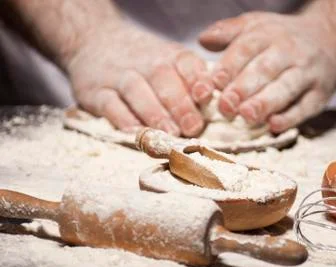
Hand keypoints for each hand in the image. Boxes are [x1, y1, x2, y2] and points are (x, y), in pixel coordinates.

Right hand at [66, 22, 213, 136]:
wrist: (93, 40)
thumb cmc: (144, 63)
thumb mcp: (170, 62)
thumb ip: (192, 83)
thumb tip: (218, 112)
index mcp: (169, 55)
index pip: (185, 62)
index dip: (196, 79)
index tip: (205, 95)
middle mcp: (144, 62)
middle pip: (162, 78)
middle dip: (180, 104)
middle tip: (192, 127)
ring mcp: (118, 76)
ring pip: (136, 91)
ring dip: (154, 113)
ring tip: (169, 133)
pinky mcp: (95, 93)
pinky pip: (110, 105)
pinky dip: (123, 120)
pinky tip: (137, 134)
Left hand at [199, 11, 335, 132]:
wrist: (330, 39)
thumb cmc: (282, 37)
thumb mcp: (255, 25)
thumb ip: (228, 32)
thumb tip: (202, 40)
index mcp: (268, 34)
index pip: (247, 48)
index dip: (229, 66)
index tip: (213, 83)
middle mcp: (289, 52)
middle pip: (266, 69)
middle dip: (244, 88)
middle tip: (226, 106)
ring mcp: (307, 74)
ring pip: (286, 88)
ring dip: (266, 103)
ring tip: (247, 116)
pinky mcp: (320, 95)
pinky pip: (306, 107)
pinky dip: (291, 117)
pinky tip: (274, 125)